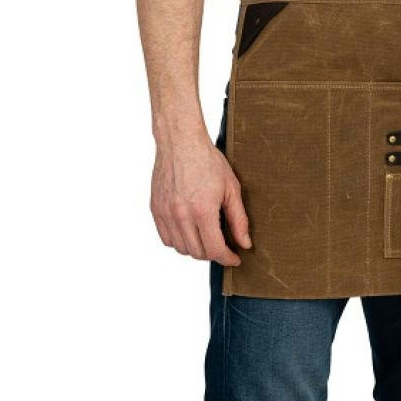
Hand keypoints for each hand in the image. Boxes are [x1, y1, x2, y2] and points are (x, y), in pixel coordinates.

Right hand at [150, 138, 250, 264]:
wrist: (181, 142)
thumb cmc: (208, 161)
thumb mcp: (231, 188)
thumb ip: (238, 219)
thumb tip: (244, 243)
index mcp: (202, 211)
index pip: (214, 249)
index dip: (227, 258)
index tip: (234, 258)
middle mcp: (181, 215)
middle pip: (197, 253)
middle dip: (213, 254)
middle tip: (223, 247)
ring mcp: (166, 213)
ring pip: (180, 248)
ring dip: (195, 249)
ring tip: (207, 238)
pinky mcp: (156, 209)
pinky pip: (166, 238)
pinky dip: (178, 241)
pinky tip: (189, 232)